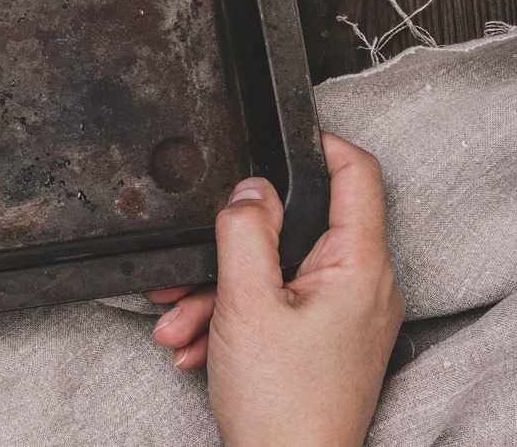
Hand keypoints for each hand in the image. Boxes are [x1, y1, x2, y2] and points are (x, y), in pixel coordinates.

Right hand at [144, 132, 403, 446]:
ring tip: (181, 322)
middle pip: (294, 231)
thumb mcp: (245, 301)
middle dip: (230, 247)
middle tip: (191, 265)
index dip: (317, 145)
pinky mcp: (323, 342)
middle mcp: (362, 288)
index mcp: (358, 267)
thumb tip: (248, 189)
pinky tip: (198, 344)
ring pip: (274, 274)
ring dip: (217, 292)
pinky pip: (274, 308)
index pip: (357, 174)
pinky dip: (231, 320)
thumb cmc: (282, 404)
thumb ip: (245, 231)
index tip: (275, 139)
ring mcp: (345, 317)